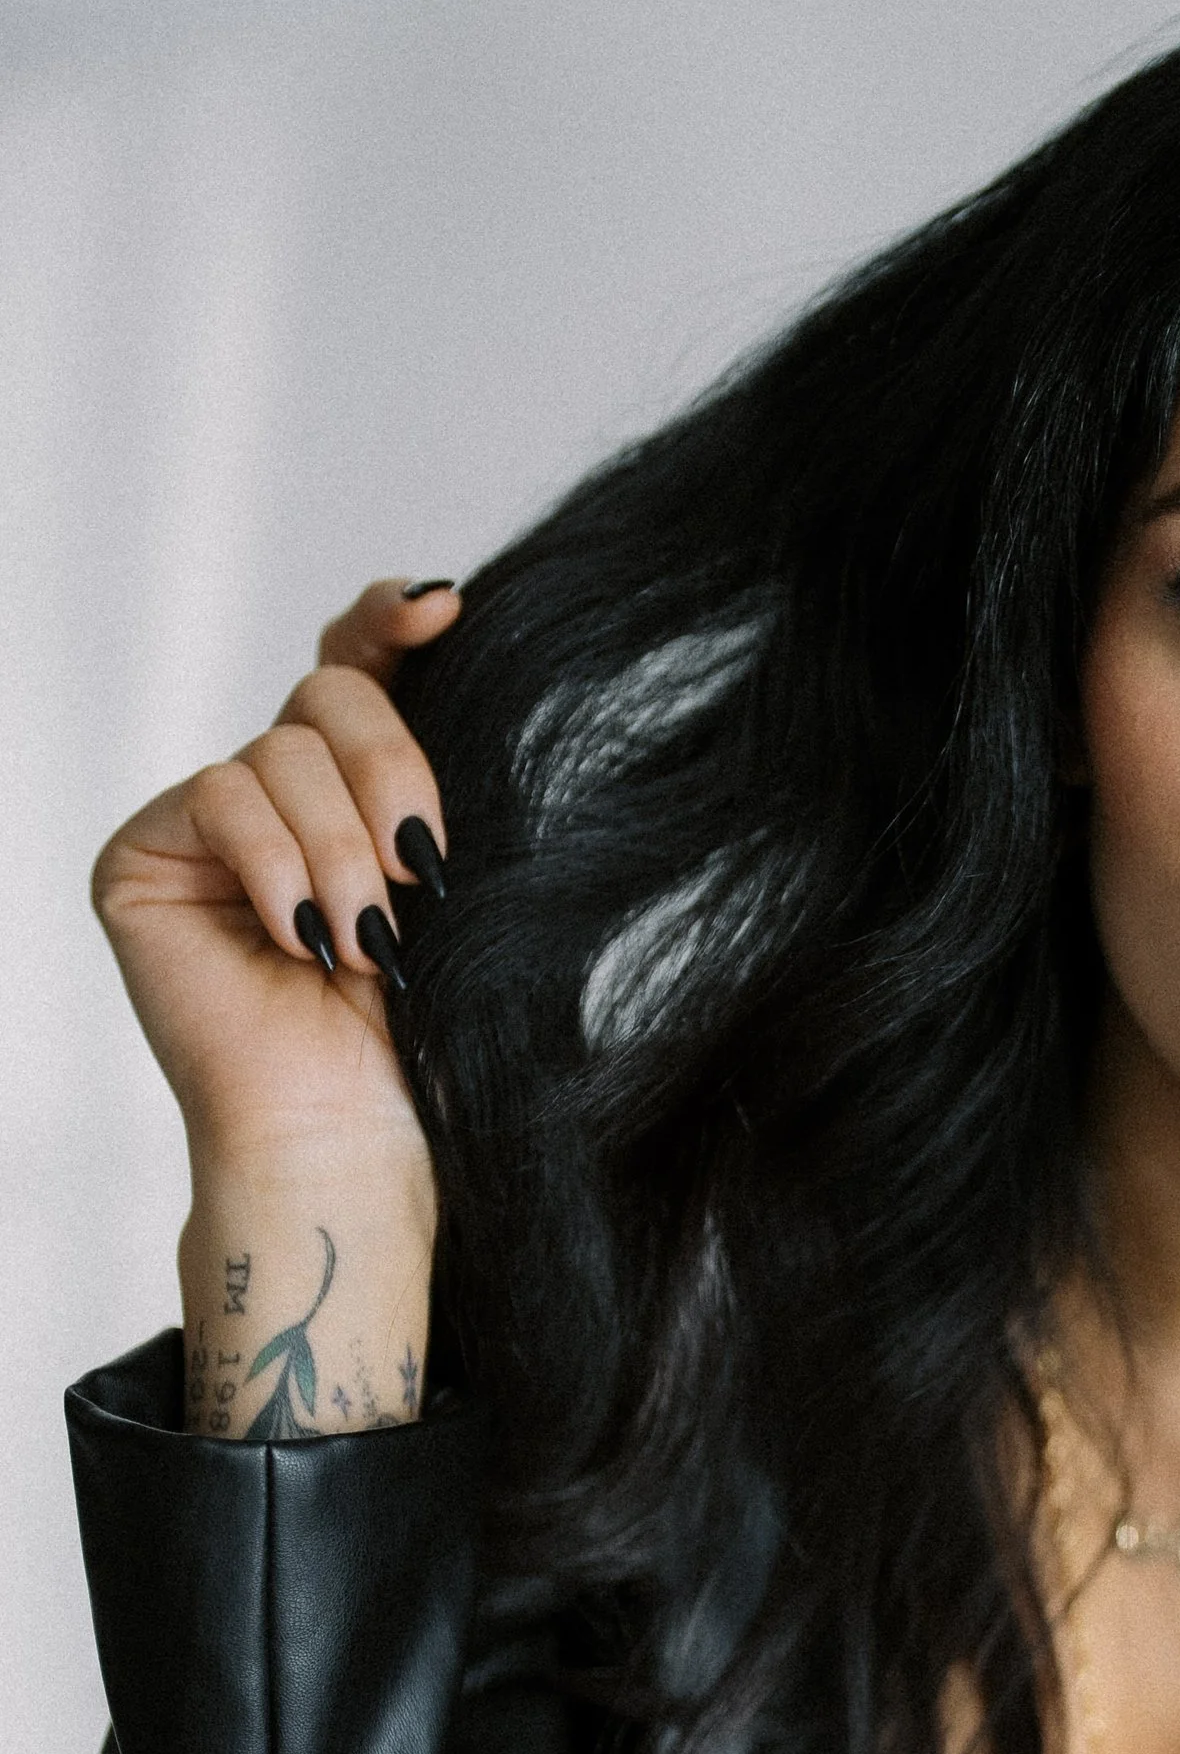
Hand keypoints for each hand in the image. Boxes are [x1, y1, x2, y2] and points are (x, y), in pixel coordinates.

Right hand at [93, 578, 465, 1433]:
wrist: (352, 1145)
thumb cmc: (421, 1047)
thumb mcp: (460, 892)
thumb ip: (440, 780)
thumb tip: (453, 626)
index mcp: (354, 794)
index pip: (361, 669)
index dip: (393, 622)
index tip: (449, 608)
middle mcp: (277, 797)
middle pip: (330, 693)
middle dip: (392, 770)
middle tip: (424, 869)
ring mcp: (206, 825)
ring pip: (280, 748)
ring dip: (342, 849)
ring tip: (369, 943)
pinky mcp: (145, 857)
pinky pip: (220, 792)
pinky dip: (277, 862)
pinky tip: (303, 938)